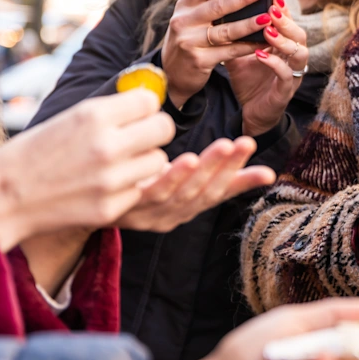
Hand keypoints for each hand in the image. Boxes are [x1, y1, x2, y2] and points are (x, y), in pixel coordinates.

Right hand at [0, 89, 173, 250]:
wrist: (1, 199)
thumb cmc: (33, 153)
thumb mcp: (68, 119)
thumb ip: (110, 111)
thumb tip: (150, 100)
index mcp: (93, 116)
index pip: (150, 101)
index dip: (145, 108)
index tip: (136, 115)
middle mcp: (106, 145)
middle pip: (164, 129)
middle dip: (154, 132)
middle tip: (139, 138)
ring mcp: (110, 179)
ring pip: (157, 161)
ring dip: (144, 161)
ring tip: (119, 164)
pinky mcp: (111, 207)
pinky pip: (140, 189)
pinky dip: (128, 188)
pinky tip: (105, 187)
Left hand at [118, 136, 275, 231]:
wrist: (89, 201)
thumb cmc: (144, 186)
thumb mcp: (185, 182)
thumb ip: (222, 175)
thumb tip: (269, 174)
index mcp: (189, 208)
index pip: (220, 192)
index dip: (241, 176)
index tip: (254, 151)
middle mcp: (173, 216)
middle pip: (205, 192)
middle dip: (225, 167)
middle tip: (242, 143)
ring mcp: (151, 214)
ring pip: (183, 194)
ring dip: (203, 171)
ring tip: (219, 148)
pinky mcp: (129, 207)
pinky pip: (153, 194)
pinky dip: (171, 179)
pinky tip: (183, 160)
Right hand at [161, 0, 268, 108]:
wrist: (172, 72)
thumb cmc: (191, 37)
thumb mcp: (193, 17)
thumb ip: (212, 2)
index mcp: (184, 5)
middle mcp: (184, 21)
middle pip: (217, 6)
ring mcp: (190, 41)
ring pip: (226, 31)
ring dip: (249, 24)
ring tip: (267, 17)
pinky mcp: (200, 60)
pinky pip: (230, 51)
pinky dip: (248, 46)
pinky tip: (264, 42)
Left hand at [225, 0, 309, 136]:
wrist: (250, 112)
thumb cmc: (248, 80)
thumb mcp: (239, 54)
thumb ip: (235, 36)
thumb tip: (219, 11)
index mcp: (284, 48)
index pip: (289, 24)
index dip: (284, 10)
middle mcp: (293, 59)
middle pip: (300, 35)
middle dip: (287, 21)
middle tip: (271, 8)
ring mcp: (293, 75)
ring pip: (299, 53)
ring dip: (283, 40)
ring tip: (268, 29)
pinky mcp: (285, 91)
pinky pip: (286, 75)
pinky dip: (274, 63)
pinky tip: (260, 54)